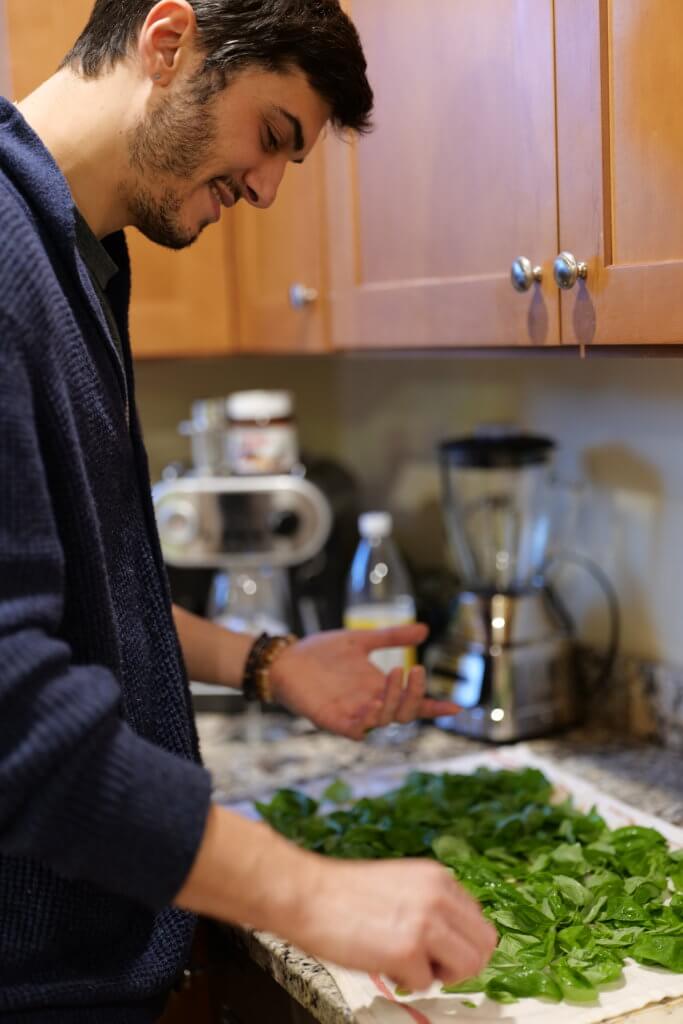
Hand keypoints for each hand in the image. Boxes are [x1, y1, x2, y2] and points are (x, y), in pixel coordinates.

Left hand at [268, 627, 460, 739]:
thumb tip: (425, 629)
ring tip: (396, 672)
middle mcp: (369, 705)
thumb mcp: (361, 640)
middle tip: (415, 669)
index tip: (457, 707)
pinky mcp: (330, 720)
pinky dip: (368, 720)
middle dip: (414, 695)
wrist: (285, 658)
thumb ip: (391, 637)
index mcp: (379, 689)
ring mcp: (351, 714)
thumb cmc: (320, 653)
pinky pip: (354, 729)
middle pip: (403, 713)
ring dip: (394, 700)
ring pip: (383, 720)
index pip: (412, 704)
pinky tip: (374, 704)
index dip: (433, 707)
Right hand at [285, 856, 497, 990]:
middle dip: (460, 963)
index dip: (461, 942)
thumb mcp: (402, 883)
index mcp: (438, 878)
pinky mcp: (408, 950)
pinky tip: (384, 962)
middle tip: (432, 965)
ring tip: (410, 964)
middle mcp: (439, 895)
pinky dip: (406, 981)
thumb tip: (455, 936)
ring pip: (469, 965)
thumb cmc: (345, 894)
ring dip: (441, 974)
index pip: (479, 921)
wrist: (308, 894)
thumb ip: (432, 902)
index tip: (443, 951)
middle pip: (484, 945)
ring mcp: (426, 922)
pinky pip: (427, 983)